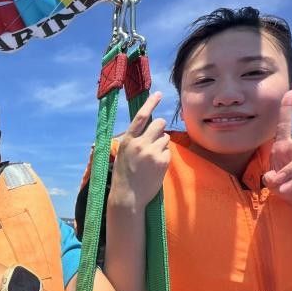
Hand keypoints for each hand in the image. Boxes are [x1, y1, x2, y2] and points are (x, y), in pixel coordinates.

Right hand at [109, 91, 169, 209]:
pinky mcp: (162, 161)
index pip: (141, 116)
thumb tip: (149, 128)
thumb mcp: (123, 153)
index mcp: (127, 140)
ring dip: (161, 144)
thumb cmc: (124, 175)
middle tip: (156, 137)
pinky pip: (168, 151)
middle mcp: (140, 143)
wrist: (128, 196)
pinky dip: (164, 156)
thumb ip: (134, 140)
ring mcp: (152, 152)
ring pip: (165, 138)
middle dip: (160, 128)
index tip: (159, 94)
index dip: (151, 103)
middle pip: (159, 123)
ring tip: (152, 158)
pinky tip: (155, 166)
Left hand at [263, 87, 291, 210]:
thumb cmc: (285, 185)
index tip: (291, 91)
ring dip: (290, 170)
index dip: (287, 108)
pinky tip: (285, 189)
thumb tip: (274, 178)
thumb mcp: (272, 181)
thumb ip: (270, 178)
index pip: (285, 124)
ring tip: (279, 183)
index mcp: (285, 145)